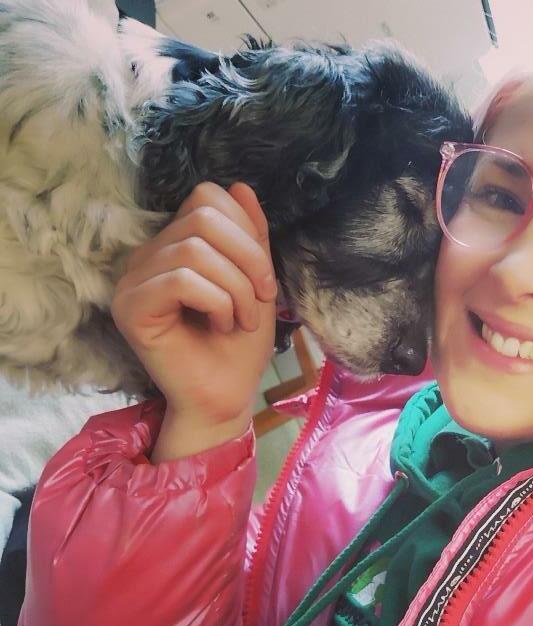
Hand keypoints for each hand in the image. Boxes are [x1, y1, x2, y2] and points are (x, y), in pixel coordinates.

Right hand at [111, 182, 276, 450]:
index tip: (264, 282)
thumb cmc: (239, 345)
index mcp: (175, 244)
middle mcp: (147, 256)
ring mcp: (133, 280)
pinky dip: (216, 302)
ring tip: (240, 320)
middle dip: (248, 259)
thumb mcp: (256, 281)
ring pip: (194, 250)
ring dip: (236, 288)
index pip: (207, 197)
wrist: (226, 396)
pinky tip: (221, 325)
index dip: (247, 231)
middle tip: (260, 300)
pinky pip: (181, 280)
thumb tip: (240, 185)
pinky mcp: (130, 307)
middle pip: (203, 217)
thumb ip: (250, 235)